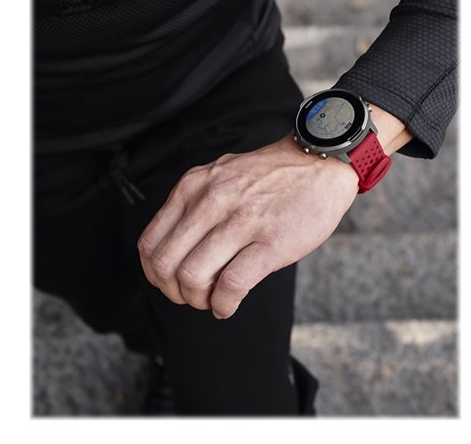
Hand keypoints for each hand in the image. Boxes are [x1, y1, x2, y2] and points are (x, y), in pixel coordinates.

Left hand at [137, 133, 358, 318]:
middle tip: (191, 297)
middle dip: (174, 292)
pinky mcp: (270, 242)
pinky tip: (227, 306)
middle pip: (165, 264)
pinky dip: (223, 305)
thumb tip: (175, 253)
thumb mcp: (219, 177)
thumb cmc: (270, 177)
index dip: (154, 273)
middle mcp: (211, 201)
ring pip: (193, 277)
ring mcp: (241, 221)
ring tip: (211, 301)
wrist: (319, 164)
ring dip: (198, 300)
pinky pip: (231, 285)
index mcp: (193, 186)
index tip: (170, 282)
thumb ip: (194, 206)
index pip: (150, 242)